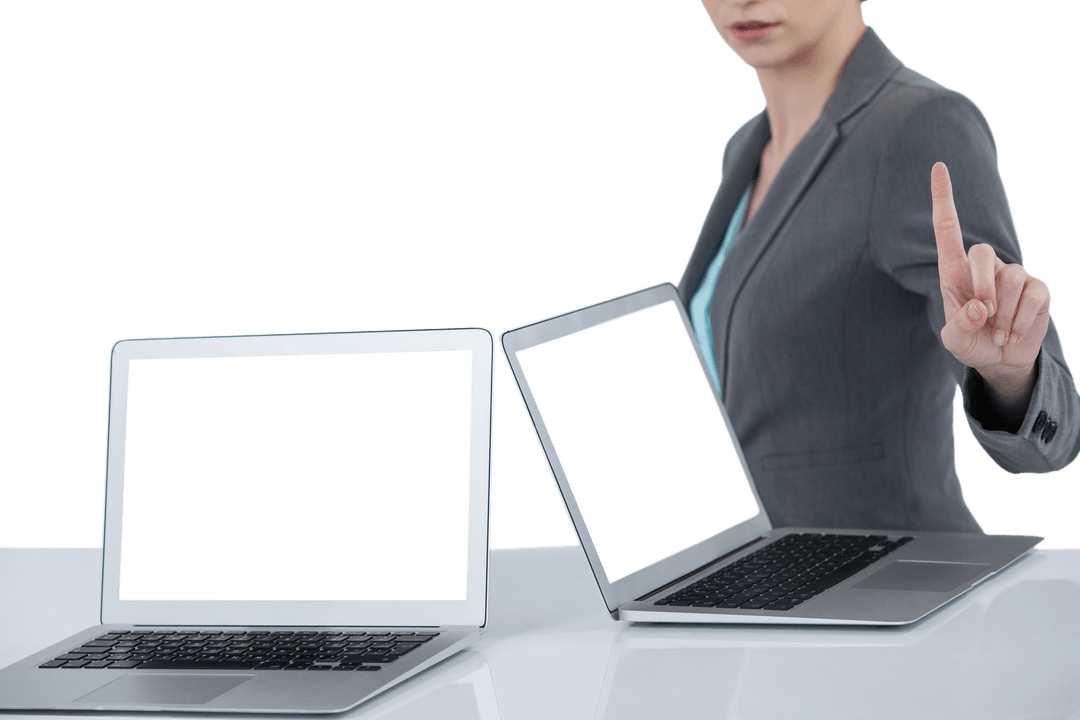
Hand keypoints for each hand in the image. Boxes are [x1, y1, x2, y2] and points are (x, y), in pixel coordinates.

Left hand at [932, 162, 1049, 402]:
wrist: (1000, 360)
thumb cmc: (971, 342)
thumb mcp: (955, 340)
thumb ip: (959, 326)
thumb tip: (980, 307)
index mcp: (955, 272)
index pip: (947, 228)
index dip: (943, 197)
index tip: (938, 166)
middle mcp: (984, 268)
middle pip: (982, 252)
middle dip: (981, 285)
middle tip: (982, 314)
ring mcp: (1012, 275)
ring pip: (1010, 278)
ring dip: (1003, 313)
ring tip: (996, 332)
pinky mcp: (1037, 289)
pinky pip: (1033, 295)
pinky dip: (1020, 320)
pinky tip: (1012, 333)